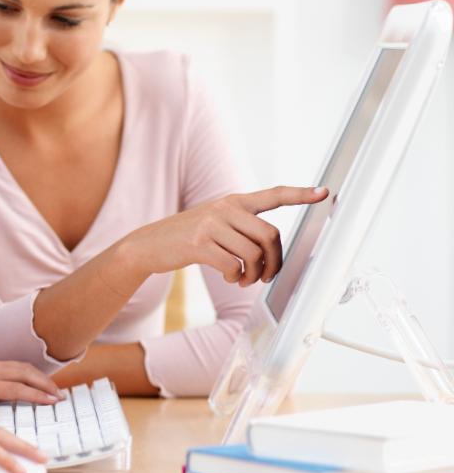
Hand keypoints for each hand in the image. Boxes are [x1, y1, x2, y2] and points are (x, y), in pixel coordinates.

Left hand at [0, 360, 62, 416]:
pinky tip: (40, 383)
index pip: (15, 388)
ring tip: (55, 390)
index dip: (35, 394)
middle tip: (61, 396)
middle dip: (45, 383)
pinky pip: (17, 365)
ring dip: (41, 376)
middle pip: (24, 372)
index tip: (52, 400)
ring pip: (22, 366)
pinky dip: (32, 373)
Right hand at [127, 186, 327, 286]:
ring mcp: (211, 225)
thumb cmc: (187, 237)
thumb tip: (270, 248)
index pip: (273, 195)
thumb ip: (240, 225)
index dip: (300, 195)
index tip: (324, 193)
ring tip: (245, 279)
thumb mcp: (214, 221)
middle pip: (270, 234)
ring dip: (254, 274)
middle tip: (266, 275)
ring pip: (253, 253)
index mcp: (233, 201)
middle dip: (274, 260)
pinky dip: (236, 277)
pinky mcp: (199, 244)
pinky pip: (233, 265)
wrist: (148, 244)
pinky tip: (230, 278)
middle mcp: (225, 209)